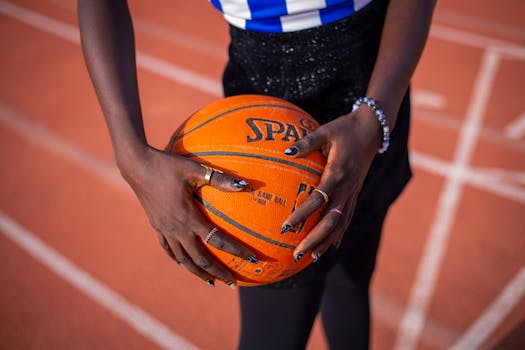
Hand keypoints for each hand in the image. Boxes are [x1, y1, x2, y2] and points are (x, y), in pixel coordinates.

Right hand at [119, 146, 256, 285]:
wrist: (137, 166)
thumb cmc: (168, 166)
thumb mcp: (195, 170)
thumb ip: (220, 179)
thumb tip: (245, 185)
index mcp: (189, 218)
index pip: (217, 240)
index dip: (236, 251)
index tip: (251, 259)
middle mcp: (177, 229)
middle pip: (200, 259)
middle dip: (217, 272)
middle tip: (233, 281)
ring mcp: (165, 230)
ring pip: (183, 260)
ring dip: (198, 272)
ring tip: (211, 281)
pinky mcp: (156, 226)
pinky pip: (168, 249)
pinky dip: (178, 259)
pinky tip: (183, 263)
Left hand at [281, 107, 381, 261]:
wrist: (374, 130)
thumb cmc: (345, 128)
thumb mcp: (325, 131)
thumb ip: (306, 142)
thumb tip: (285, 151)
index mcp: (337, 174)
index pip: (317, 200)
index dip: (302, 215)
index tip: (285, 227)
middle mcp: (347, 189)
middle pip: (330, 222)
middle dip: (314, 240)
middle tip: (297, 254)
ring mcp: (353, 194)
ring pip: (340, 225)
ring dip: (326, 243)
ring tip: (311, 258)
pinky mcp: (356, 194)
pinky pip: (347, 218)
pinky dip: (339, 234)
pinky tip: (330, 247)